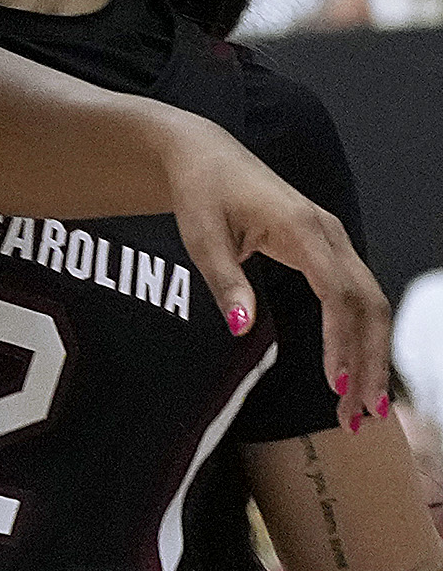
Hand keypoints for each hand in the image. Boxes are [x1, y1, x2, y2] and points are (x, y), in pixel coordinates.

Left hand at [160, 109, 390, 428]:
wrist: (204, 155)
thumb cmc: (200, 192)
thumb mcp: (201, 237)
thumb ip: (225, 283)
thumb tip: (243, 330)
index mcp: (302, 229)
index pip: (337, 294)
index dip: (341, 341)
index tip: (336, 384)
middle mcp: (330, 235)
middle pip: (369, 306)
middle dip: (368, 362)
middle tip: (357, 415)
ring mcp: (335, 241)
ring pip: (372, 304)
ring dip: (371, 355)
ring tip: (363, 405)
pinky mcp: (330, 250)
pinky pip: (358, 297)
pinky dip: (362, 336)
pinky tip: (355, 370)